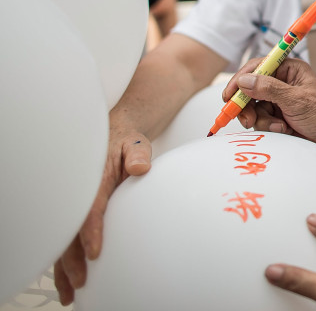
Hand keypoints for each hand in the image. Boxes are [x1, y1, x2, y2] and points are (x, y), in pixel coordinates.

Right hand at [54, 122, 152, 304]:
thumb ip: (138, 154)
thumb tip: (140, 167)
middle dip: (72, 258)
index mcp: (94, 178)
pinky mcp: (78, 211)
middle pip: (71, 230)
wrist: (115, 134)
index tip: (94, 251)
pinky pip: (68, 237)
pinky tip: (69, 280)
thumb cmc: (126, 142)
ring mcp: (77, 204)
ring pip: (64, 239)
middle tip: (80, 280)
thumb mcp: (135, 143)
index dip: (90, 230)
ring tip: (71, 292)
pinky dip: (66, 260)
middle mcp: (81, 193)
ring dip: (65, 266)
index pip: (90, 207)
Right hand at [224, 58, 315, 140]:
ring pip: (254, 107)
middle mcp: (283, 83)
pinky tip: (284, 131)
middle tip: (247, 120)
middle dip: (248, 105)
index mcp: (290, 70)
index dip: (241, 79)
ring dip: (262, 120)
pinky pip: (261, 121)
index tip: (229, 95)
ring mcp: (280, 101)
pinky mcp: (279, 117)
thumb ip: (269, 89)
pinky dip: (268, 127)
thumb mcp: (297, 100)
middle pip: (251, 89)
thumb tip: (245, 81)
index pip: (258, 67)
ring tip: (279, 127)